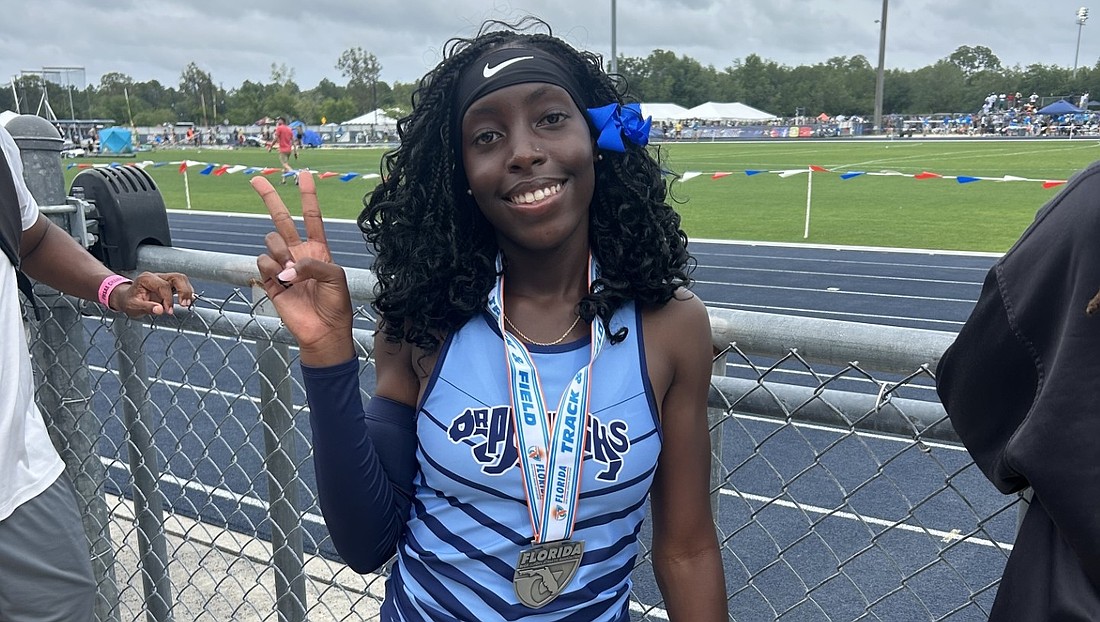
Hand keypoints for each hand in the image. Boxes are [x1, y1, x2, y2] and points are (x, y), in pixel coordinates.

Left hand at [112, 272, 193, 317]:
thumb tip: (159, 310)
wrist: (127, 298)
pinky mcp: (169, 284)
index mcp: (146, 279)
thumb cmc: (129, 301)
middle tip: (184, 304)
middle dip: (183, 291)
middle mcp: (157, 277)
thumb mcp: (134, 306)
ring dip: (187, 291)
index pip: (164, 286)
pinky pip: (181, 284)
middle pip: (177, 277)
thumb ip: (147, 307)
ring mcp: (163, 279)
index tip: (168, 310)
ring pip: (181, 279)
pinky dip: (186, 292)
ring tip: (186, 303)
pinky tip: (187, 300)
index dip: (168, 299)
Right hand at [251, 171, 354, 364]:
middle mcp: (299, 254)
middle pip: (281, 219)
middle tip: (256, 179)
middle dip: (269, 198)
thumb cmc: (336, 304)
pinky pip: (262, 262)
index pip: (312, 216)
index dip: (308, 195)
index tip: (304, 174)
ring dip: (279, 252)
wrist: (324, 331)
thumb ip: (313, 263)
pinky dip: (271, 268)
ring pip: (270, 242)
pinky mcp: (271, 281)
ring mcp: (284, 266)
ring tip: (291, 272)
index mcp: (319, 249)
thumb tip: (287, 267)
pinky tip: (282, 280)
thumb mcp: (335, 277)